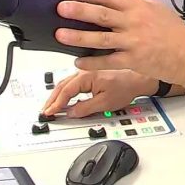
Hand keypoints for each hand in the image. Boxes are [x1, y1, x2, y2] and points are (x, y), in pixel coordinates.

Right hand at [41, 69, 155, 117]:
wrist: (138, 79)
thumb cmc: (126, 87)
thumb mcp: (105, 103)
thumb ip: (85, 108)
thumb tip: (71, 113)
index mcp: (87, 76)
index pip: (66, 91)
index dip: (56, 104)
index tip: (49, 113)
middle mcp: (85, 71)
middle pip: (62, 85)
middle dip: (52, 99)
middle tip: (45, 111)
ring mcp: (87, 72)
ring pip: (66, 83)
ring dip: (57, 95)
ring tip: (50, 106)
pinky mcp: (90, 74)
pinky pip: (72, 82)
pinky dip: (64, 91)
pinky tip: (62, 98)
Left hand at [55, 0, 184, 86]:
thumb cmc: (176, 34)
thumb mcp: (158, 9)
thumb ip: (136, 5)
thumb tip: (116, 1)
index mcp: (139, 7)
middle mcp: (134, 22)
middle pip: (101, 14)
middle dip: (78, 10)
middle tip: (61, 9)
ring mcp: (132, 42)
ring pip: (100, 38)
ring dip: (78, 36)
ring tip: (61, 34)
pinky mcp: (133, 61)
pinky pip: (107, 61)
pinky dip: (91, 61)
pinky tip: (78, 60)